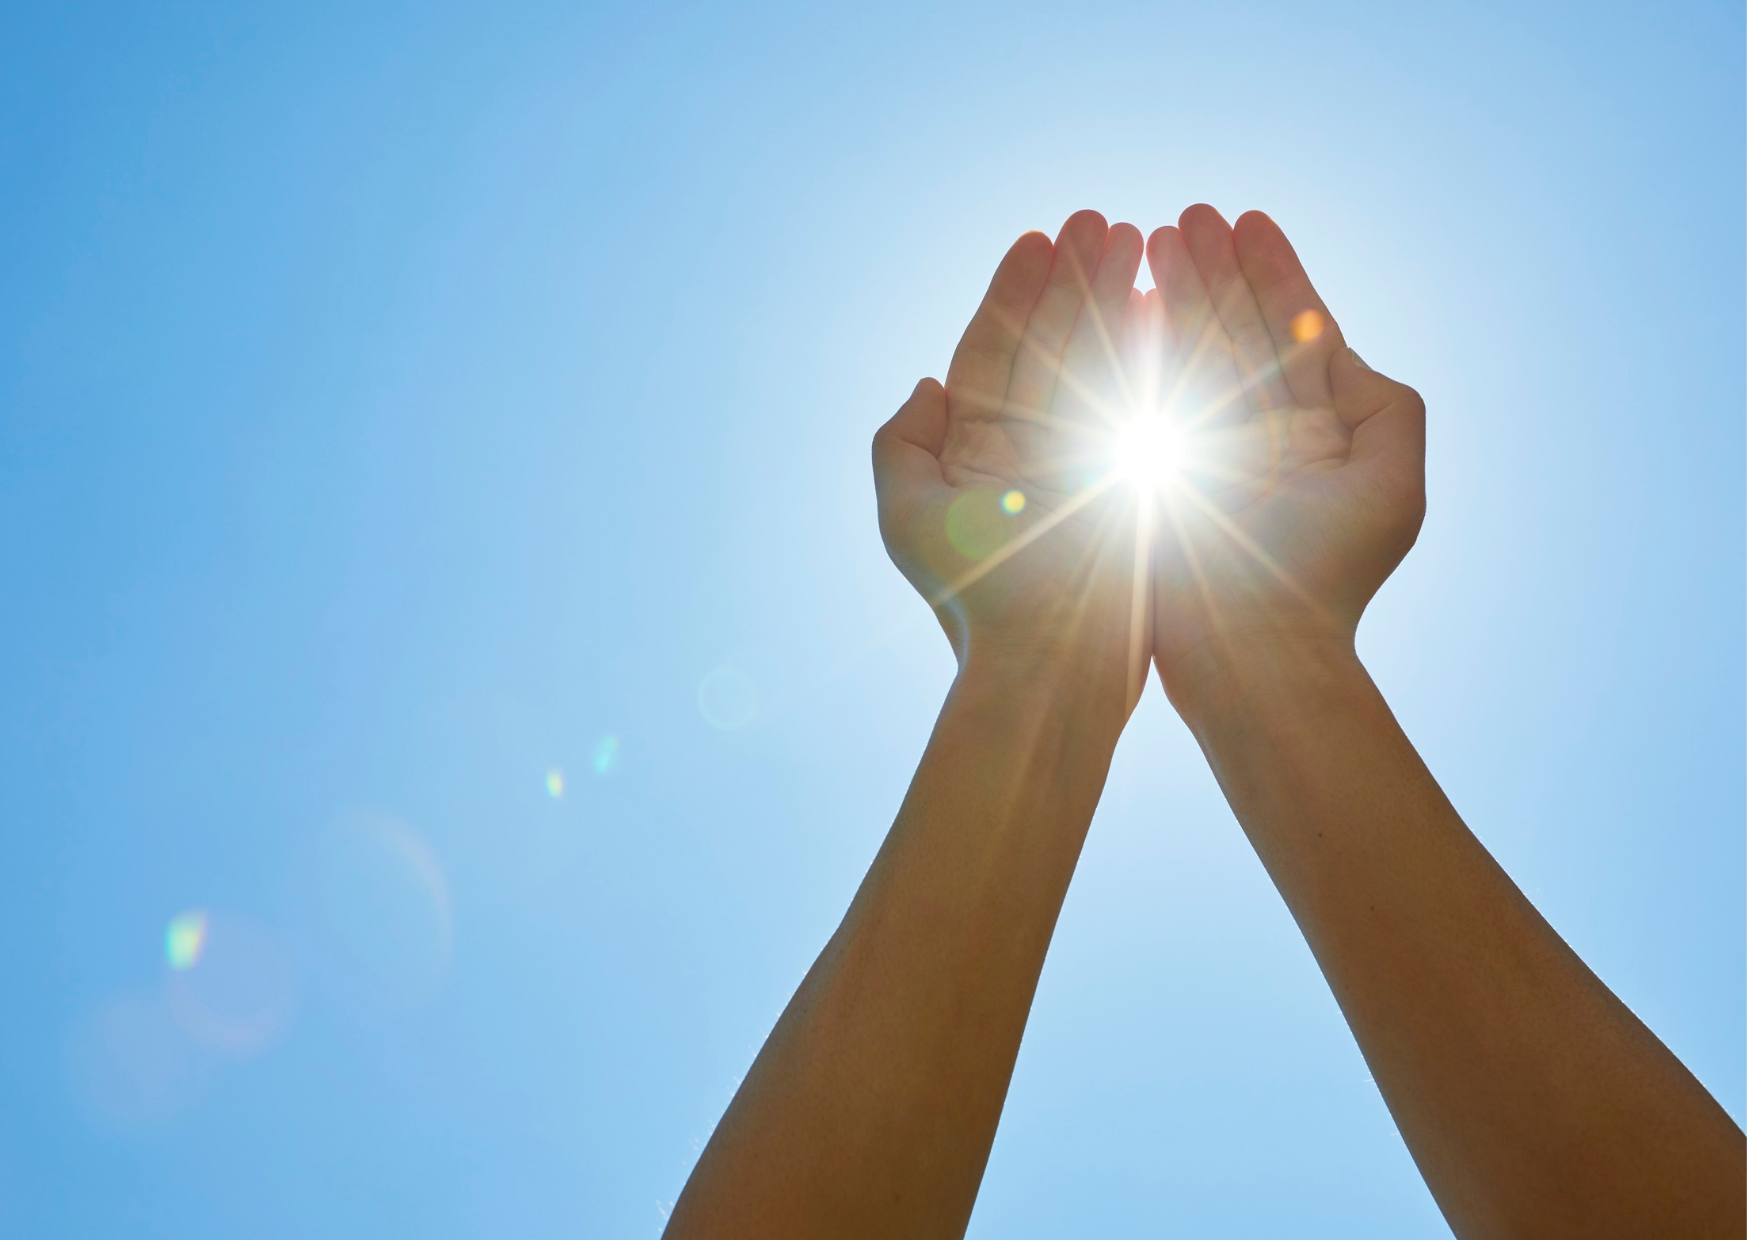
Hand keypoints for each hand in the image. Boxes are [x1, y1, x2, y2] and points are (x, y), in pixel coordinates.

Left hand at [874, 210, 1151, 713]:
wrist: (1052, 665)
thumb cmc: (978, 597)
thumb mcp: (908, 517)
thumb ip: (902, 446)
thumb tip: (926, 384)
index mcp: (977, 451)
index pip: (993, 351)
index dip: (1013, 293)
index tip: (1038, 238)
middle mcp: (1031, 449)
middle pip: (1051, 344)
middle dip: (1074, 280)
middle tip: (1102, 220)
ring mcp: (1085, 461)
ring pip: (1099, 362)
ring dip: (1115, 300)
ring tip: (1139, 239)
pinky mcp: (1135, 480)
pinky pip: (1143, 402)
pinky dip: (1152, 352)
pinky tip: (1166, 303)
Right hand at [1138, 206, 1425, 698]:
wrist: (1251, 650)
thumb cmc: (1322, 576)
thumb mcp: (1391, 486)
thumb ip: (1388, 409)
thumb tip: (1341, 349)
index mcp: (1317, 431)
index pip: (1295, 330)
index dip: (1273, 271)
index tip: (1248, 220)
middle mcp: (1259, 433)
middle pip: (1236, 329)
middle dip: (1213, 268)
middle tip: (1185, 215)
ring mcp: (1205, 449)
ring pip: (1190, 350)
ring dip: (1174, 290)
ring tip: (1151, 234)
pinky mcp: (1157, 470)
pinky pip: (1149, 392)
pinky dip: (1140, 343)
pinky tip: (1129, 298)